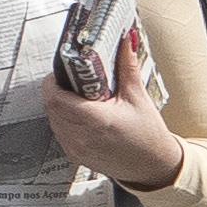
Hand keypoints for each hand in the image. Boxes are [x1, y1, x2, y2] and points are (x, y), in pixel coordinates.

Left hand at [43, 73, 185, 192]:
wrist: (154, 166)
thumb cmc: (149, 134)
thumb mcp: (138, 97)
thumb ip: (127, 67)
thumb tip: (125, 40)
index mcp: (97, 120)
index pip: (56, 98)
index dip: (53, 83)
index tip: (60, 73)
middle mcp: (82, 136)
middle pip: (52, 108)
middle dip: (56, 92)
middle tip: (70, 82)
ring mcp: (76, 148)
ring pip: (53, 120)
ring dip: (59, 107)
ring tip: (76, 98)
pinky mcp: (75, 156)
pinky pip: (59, 133)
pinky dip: (64, 122)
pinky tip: (79, 116)